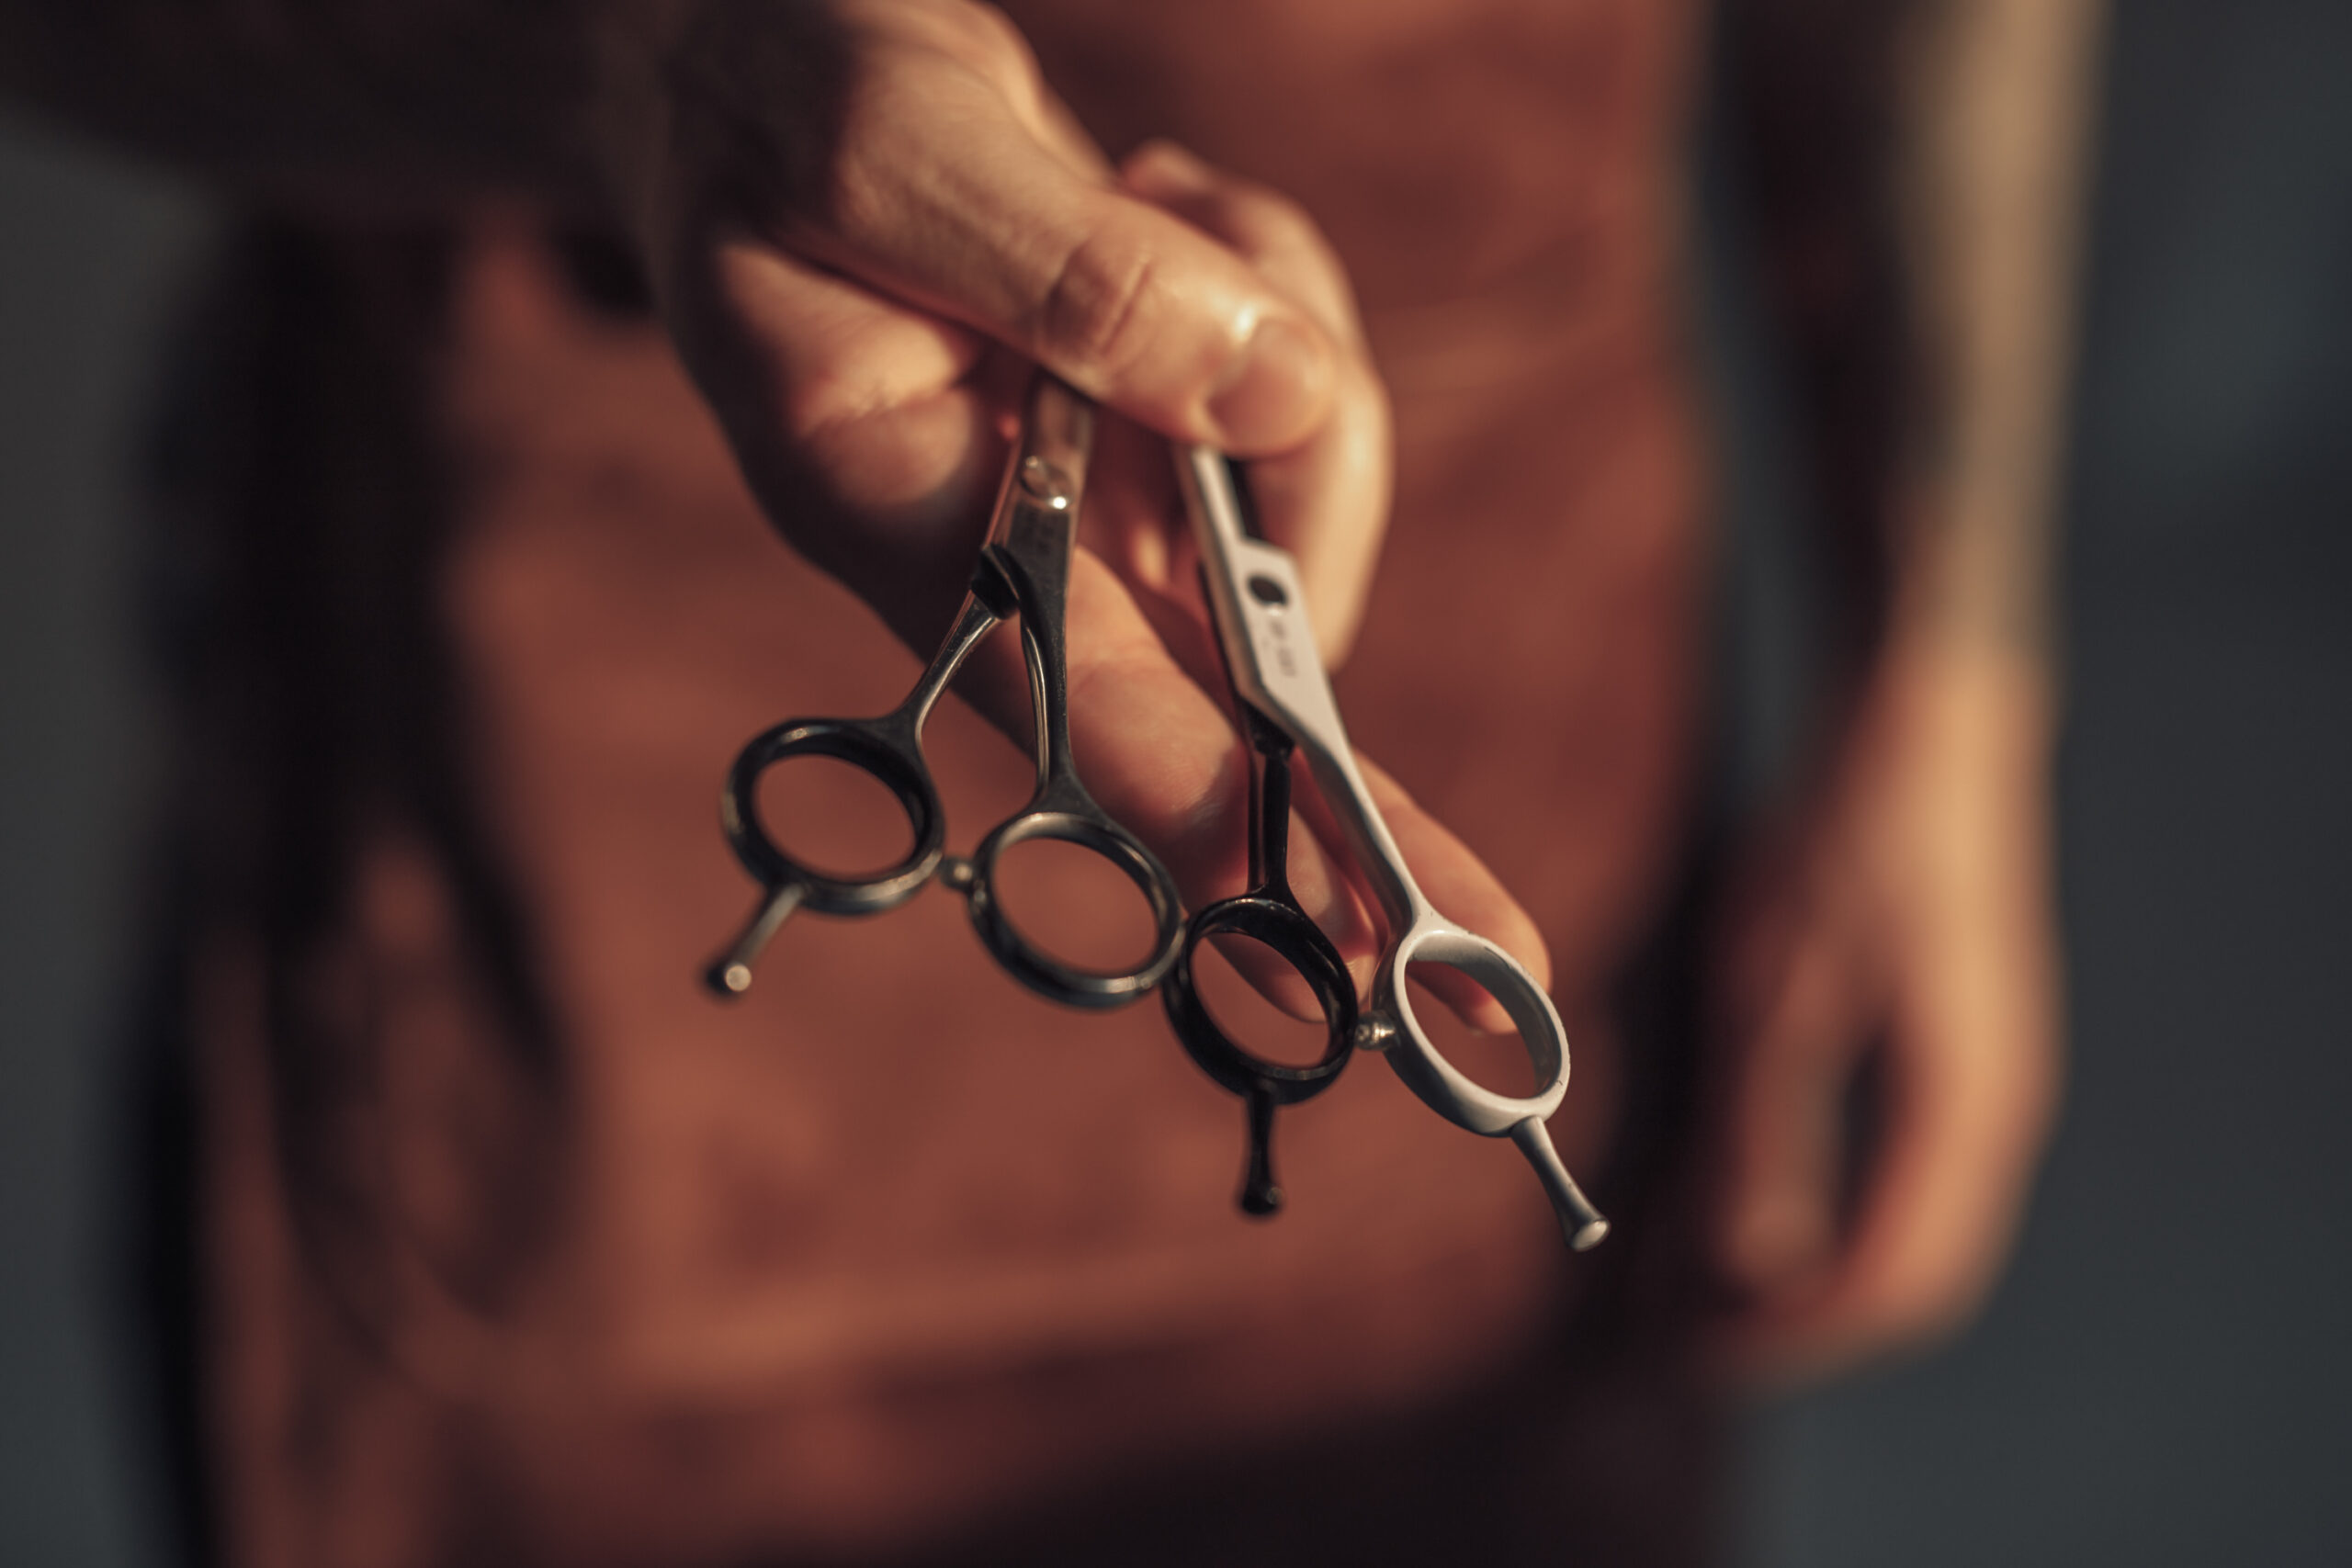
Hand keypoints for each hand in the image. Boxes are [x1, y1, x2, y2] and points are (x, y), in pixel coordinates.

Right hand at [595, 0, 1545, 1018]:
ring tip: (1148, 183)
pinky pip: (1297, 392)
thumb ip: (1069, 272)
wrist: (758, 51)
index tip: (1329, 953)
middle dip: (1350, 812)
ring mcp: (1094, 495)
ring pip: (1298, 496)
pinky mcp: (1154, 430)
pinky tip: (1156, 191)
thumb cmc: (772, 96)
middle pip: (1217, 696)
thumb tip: (1273, 398)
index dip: (1207, 820)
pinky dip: (1272, 275)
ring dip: (1289, 332)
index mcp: (891, 504)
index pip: (1066, 698)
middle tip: (1509, 954)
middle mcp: (1007, 541)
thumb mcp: (889, 144)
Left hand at [1704, 644, 2063, 1385]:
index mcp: (1959, 1115)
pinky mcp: (1940, 1050)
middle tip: (1660, 1331)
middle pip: (1894, 1273)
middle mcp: (1983, 1117)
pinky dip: (1797, 1198)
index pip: (1884, 1284)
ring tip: (1668, 1274)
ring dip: (1783, 1262)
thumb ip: (1759, 1134)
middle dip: (1778, 1316)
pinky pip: (1875, 1166)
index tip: (1677, 1353)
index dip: (1781, 1337)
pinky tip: (1716, 1185)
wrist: (1918, 723)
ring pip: (1883, 1222)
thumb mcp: (1777, 993)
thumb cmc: (1847, 844)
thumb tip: (1737, 1268)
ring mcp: (1970, 1083)